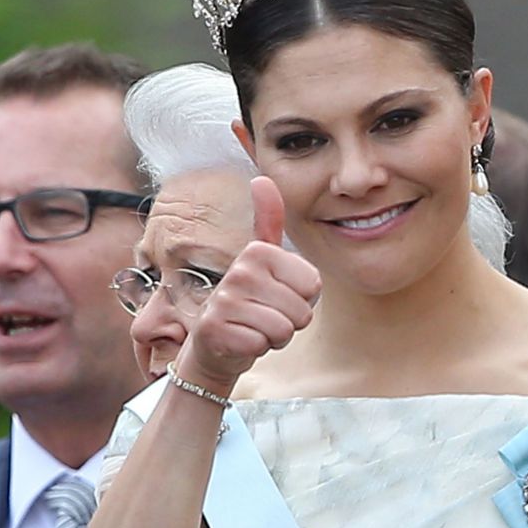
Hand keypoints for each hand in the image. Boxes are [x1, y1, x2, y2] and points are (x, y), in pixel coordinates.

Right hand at [177, 176, 319, 389]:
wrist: (216, 345)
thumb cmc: (250, 304)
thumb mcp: (265, 262)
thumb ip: (269, 222)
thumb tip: (261, 177)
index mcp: (258, 252)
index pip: (313, 284)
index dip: (303, 299)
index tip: (278, 296)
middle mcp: (239, 271)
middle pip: (301, 310)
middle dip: (290, 322)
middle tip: (266, 316)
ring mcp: (224, 300)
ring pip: (283, 330)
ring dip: (274, 337)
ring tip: (255, 328)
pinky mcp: (214, 329)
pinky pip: (261, 345)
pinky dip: (256, 349)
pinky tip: (241, 341)